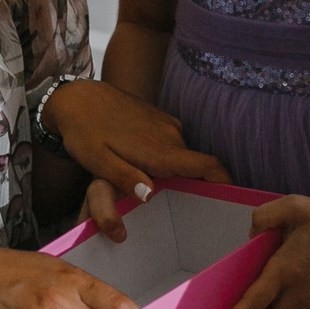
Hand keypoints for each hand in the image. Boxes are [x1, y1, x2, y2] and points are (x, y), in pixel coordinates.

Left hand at [41, 80, 227, 238]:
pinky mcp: (158, 118)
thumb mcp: (97, 161)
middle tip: (189, 211)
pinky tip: (152, 171)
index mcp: (158, 148)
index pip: (206, 165)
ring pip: (184, 155)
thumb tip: (149, 194)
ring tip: (165, 193)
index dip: (224, 182)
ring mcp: (165, 124)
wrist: (76, 97)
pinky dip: (170, 160)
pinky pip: (174, 144)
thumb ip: (123, 177)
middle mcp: (169, 134)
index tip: (232, 199)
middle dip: (198, 186)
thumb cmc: (84, 132)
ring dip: (180, 173)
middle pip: (196, 166)